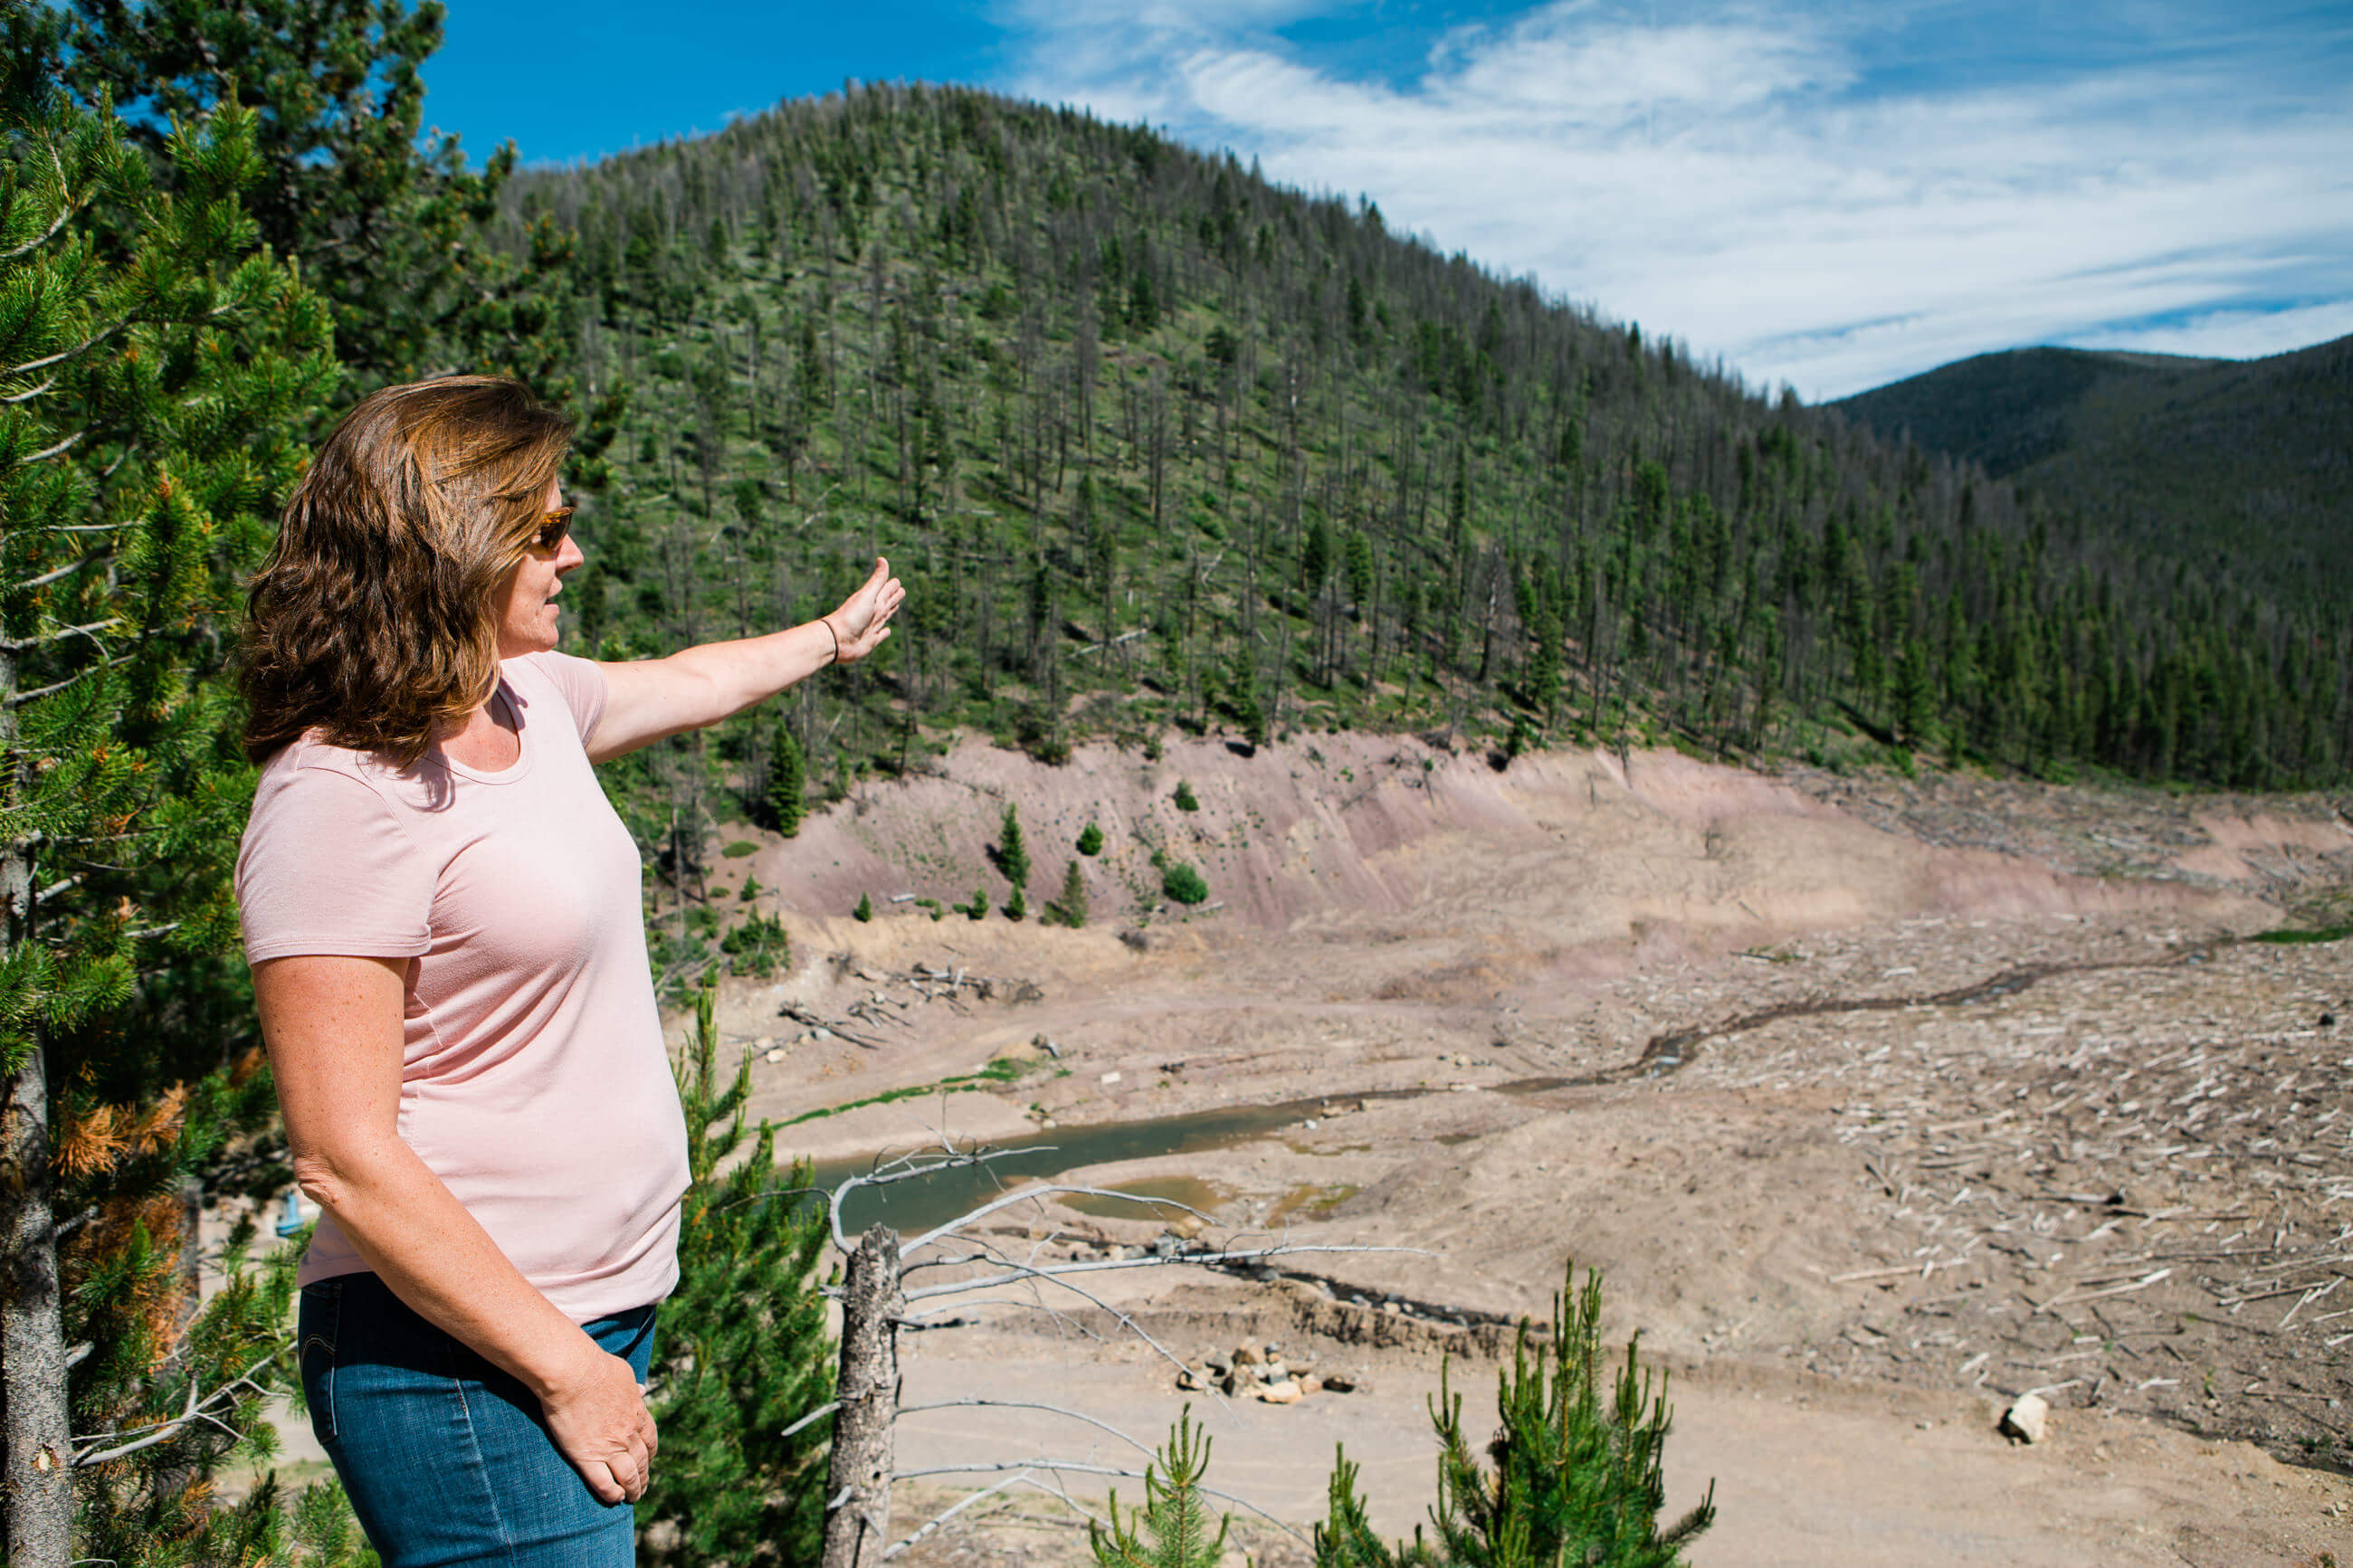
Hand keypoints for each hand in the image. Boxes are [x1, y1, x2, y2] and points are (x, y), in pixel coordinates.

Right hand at [537, 1338, 658, 1504]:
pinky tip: (614, 1499)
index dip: (651, 1454)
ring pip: (628, 1476)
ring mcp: (609, 1447)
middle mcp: (628, 1434)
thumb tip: (641, 1390)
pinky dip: (612, 1494)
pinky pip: (604, 1484)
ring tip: (632, 1498)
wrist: (572, 1374)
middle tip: (641, 1487)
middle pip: (642, 1462)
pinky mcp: (587, 1457)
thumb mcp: (623, 1373)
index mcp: (638, 1413)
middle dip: (644, 1477)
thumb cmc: (595, 1367)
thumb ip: (633, 1387)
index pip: (650, 1440)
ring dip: (633, 1490)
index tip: (648, 1461)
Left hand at [822, 556, 905, 664]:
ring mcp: (872, 626)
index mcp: (874, 600)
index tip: (897, 581)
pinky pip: (881, 635)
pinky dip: (885, 633)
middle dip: (895, 595)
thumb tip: (882, 559)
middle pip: (888, 601)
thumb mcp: (867, 596)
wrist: (836, 640)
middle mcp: (873, 612)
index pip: (887, 589)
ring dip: (891, 610)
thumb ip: (877, 580)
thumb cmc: (851, 617)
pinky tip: (887, 631)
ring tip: (896, 605)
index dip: (893, 585)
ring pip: (885, 615)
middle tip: (901, 590)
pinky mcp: (871, 640)